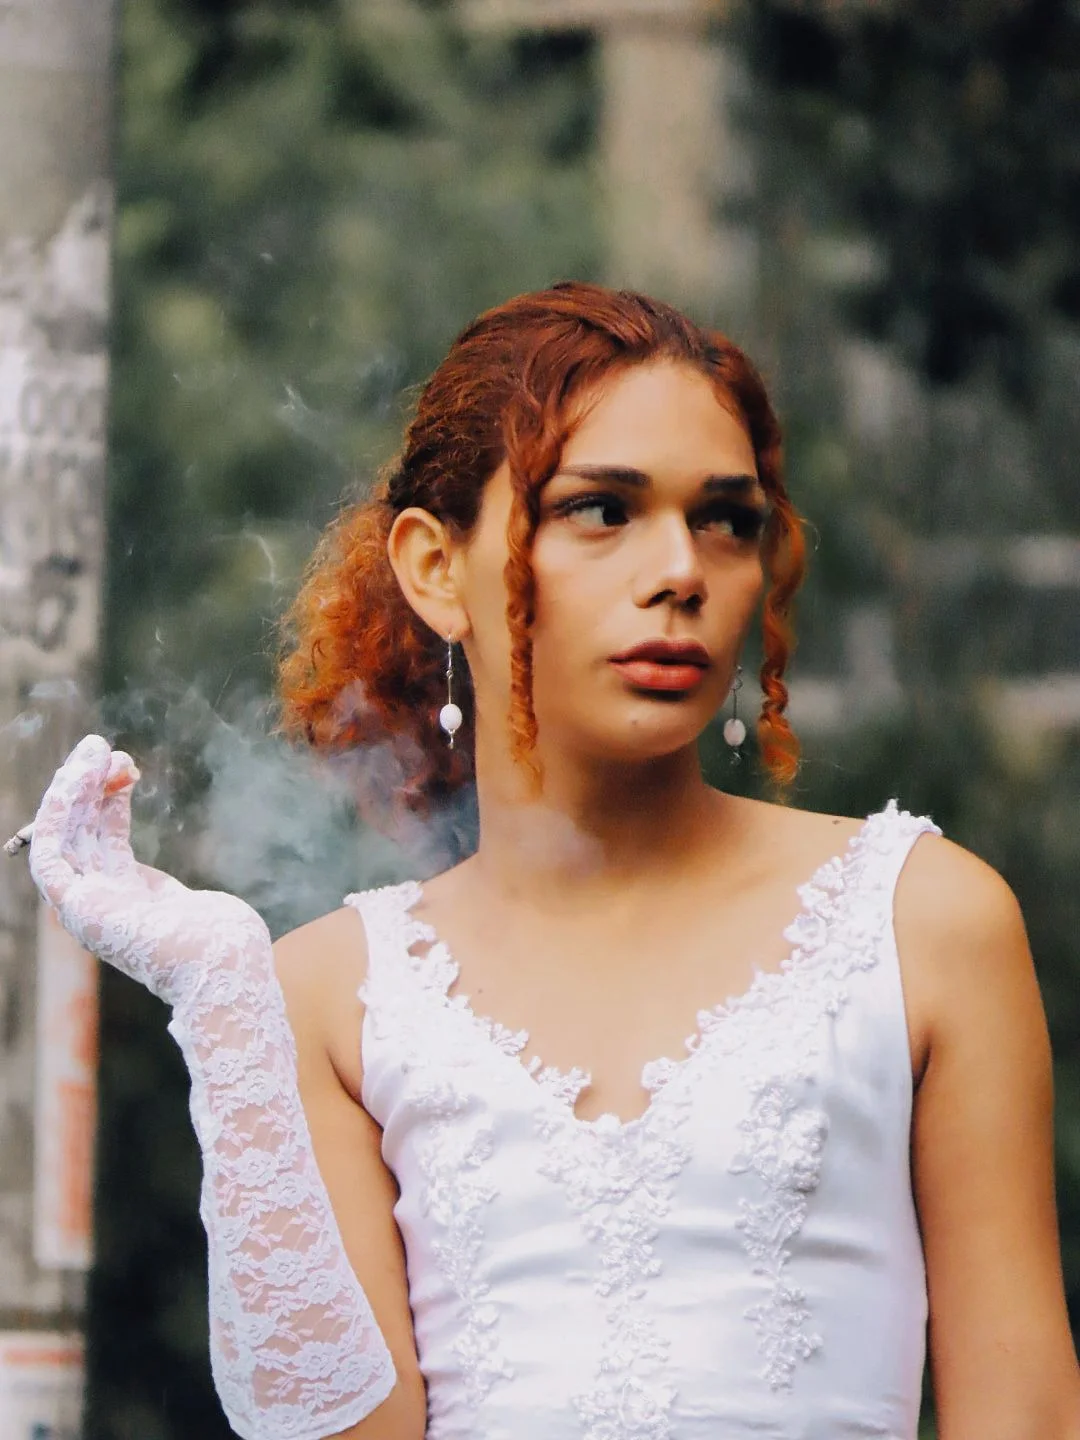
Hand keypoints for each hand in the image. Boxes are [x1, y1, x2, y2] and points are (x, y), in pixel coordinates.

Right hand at [29, 734, 268, 1009]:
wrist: (224, 968)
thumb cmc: (225, 943)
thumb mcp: (193, 904)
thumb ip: (168, 892)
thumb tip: (171, 896)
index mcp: (128, 901)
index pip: (103, 842)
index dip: (108, 801)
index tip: (128, 767)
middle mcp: (100, 903)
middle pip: (80, 833)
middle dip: (90, 786)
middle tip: (104, 746)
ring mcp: (84, 906)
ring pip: (62, 833)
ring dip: (73, 786)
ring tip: (95, 746)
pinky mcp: (73, 904)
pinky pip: (49, 848)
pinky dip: (57, 809)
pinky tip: (76, 776)